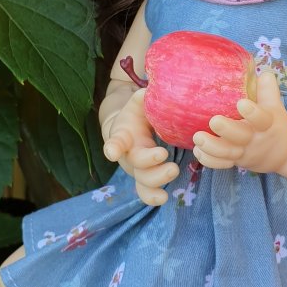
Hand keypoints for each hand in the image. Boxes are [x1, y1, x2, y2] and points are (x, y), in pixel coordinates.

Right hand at [102, 89, 178, 204]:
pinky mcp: (144, 177)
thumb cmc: (137, 113)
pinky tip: (164, 199)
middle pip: (136, 164)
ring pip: (142, 180)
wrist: (128, 128)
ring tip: (174, 172)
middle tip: (168, 160)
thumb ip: (145, 97)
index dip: (114, 146)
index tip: (112, 152)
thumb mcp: (139, 102)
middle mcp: (128, 154)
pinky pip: (146, 191)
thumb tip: (155, 88)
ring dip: (157, 181)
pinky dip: (152, 197)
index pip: (116, 140)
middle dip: (151, 164)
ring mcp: (136, 168)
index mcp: (125, 134)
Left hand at [192, 71, 286, 176]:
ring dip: (212, 147)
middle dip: (227, 130)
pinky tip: (197, 151)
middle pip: (241, 137)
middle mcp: (255, 140)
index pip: (262, 119)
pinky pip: (222, 165)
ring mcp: (245, 153)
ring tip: (197, 137)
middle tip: (213, 120)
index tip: (241, 103)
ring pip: (228, 153)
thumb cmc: (275, 125)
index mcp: (268, 124)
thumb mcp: (276, 107)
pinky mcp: (236, 162)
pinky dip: (210, 160)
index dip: (253, 112)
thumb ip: (268, 90)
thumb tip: (263, 72)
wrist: (286, 155)